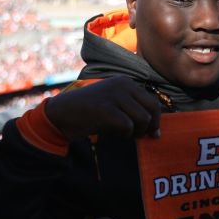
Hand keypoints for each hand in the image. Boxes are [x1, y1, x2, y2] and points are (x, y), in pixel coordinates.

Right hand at [44, 76, 162, 140]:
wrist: (63, 113)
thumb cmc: (91, 113)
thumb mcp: (115, 104)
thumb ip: (133, 109)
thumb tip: (155, 126)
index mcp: (126, 82)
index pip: (153, 101)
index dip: (156, 120)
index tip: (152, 132)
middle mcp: (122, 85)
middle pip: (152, 109)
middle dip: (150, 126)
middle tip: (141, 136)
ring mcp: (114, 95)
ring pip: (142, 118)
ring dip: (136, 132)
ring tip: (124, 134)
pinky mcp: (105, 108)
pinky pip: (127, 126)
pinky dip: (124, 134)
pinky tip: (114, 134)